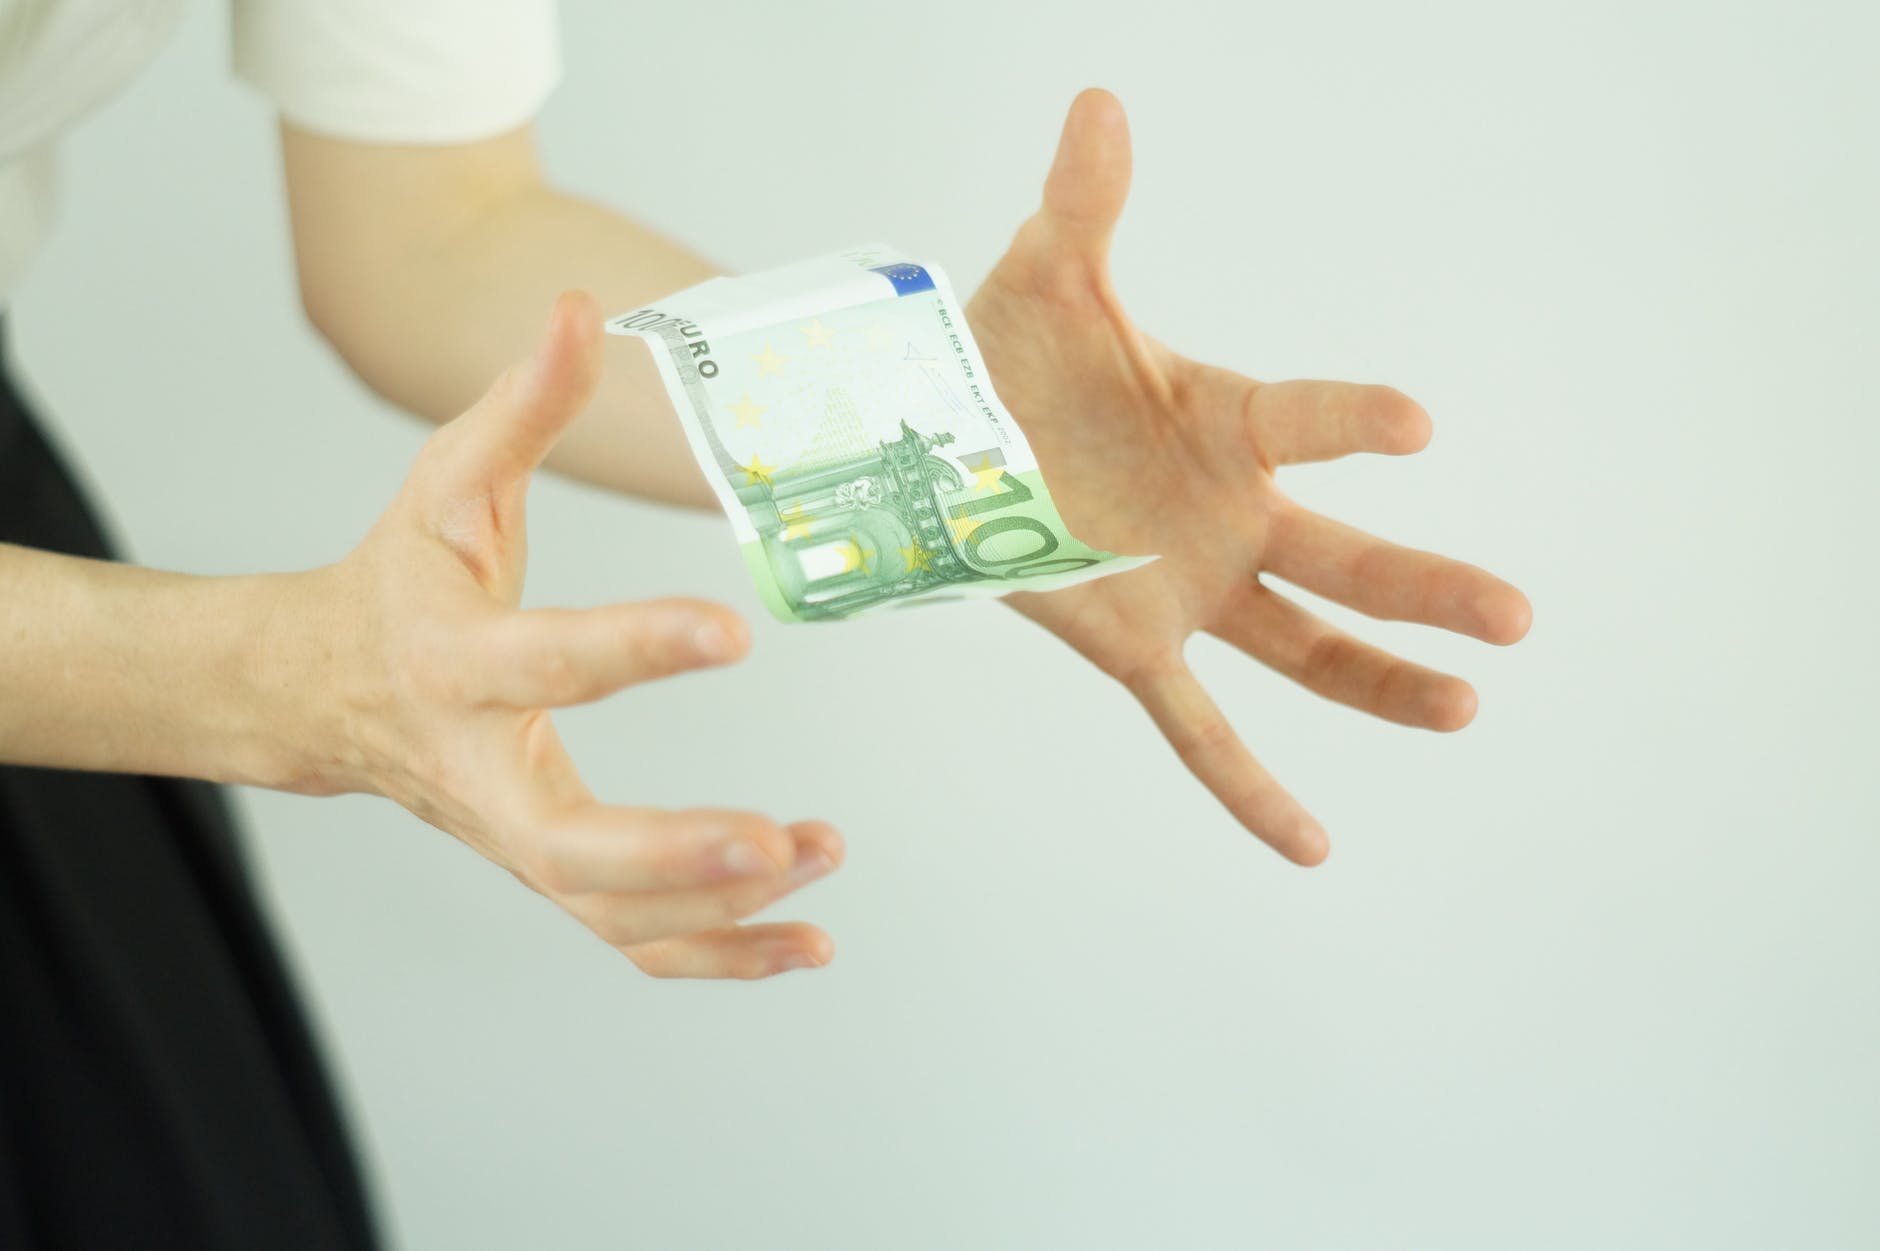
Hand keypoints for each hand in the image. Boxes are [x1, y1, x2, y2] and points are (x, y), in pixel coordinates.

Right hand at [290, 293, 841, 977]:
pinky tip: (807, 942)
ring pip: (612, 912)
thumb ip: (521, 402)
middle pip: (570, 851)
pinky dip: (719, 953)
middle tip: (781, 837)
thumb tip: (584, 307)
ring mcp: (516, 839)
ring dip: (721, 909)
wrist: (323, 692)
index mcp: (455, 665)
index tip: (732, 630)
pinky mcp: (550, 872)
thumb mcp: (445, 479)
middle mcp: (482, 773)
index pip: (548, 663)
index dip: (634, 648)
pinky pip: (631, 938)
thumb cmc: (398, 579)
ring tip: (819, 855)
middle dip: (676, 854)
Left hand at [967, 90, 1532, 864]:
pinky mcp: (1135, 647)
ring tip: (1465, 707)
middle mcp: (1225, 511)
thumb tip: (1099, 100)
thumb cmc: (1006, 354)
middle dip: (1422, 587)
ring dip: (1378, 682)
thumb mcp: (1045, 281)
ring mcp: (1189, 588)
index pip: (1300, 420)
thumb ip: (1084, 203)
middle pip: (1340, 559)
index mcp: (1219, 420)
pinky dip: (1248, 788)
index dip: (1354, 420)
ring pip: (1301, 648)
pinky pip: (1200, 731)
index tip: (1416, 426)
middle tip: (1512, 615)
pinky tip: (1312, 845)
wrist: (935, 436)